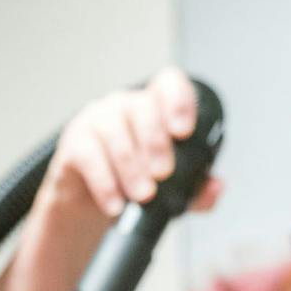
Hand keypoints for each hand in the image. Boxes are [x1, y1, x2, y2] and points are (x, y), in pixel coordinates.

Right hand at [46, 66, 223, 218]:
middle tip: (163, 175)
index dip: (178, 101)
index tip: (184, 132)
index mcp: (154, 109)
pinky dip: (104, 182)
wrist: (90, 205)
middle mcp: (125, 107)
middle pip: (142, 107)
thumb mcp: (171, 188)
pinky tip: (115, 203)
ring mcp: (97, 121)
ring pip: (114, 130)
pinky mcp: (74, 144)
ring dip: (130, 166)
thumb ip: (197, 188)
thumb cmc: (135, 183)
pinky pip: (88, 154)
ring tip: (142, 196)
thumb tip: (216, 188)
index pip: (168, 84)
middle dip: (155, 143)